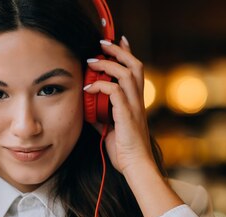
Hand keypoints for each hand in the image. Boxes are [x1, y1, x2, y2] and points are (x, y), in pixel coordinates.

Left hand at [83, 37, 155, 176]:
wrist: (135, 166)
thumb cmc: (124, 151)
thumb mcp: (108, 129)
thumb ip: (100, 116)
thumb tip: (88, 108)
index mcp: (136, 102)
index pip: (135, 70)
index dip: (127, 53)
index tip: (118, 41)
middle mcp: (138, 100)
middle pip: (134, 65)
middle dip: (118, 51)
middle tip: (102, 43)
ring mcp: (134, 106)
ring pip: (126, 73)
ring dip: (107, 64)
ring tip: (91, 61)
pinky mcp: (127, 114)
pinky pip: (115, 91)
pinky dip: (100, 85)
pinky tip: (88, 87)